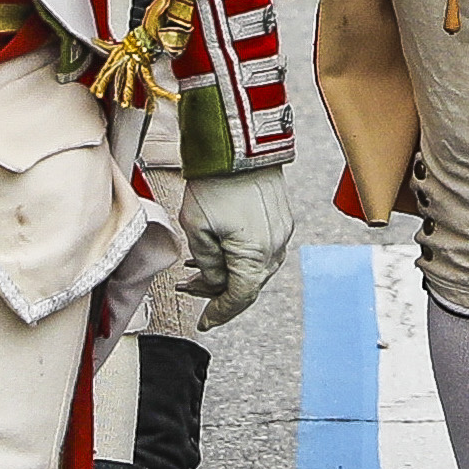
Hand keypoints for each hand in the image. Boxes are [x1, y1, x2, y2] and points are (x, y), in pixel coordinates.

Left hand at [180, 163, 294, 319]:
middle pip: (247, 285)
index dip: (218, 312)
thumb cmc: (215, 184)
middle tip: (188, 288)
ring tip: (196, 267)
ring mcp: (281, 233)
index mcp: (254, 257)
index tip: (203, 322)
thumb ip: (206, 263)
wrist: (240, 146)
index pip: (238, 298)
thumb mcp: (197, 229)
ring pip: (253, 267)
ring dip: (227, 272)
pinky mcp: (280, 219)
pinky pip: (260, 249)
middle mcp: (274, 249)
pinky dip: (239, 256)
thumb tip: (212, 279)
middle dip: (216, 291)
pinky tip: (217, 249)